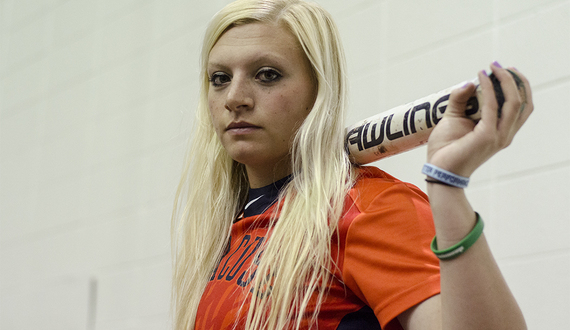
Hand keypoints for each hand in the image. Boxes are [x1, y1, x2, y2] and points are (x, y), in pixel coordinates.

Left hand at [427, 63, 532, 177]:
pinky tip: (480, 77)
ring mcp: (498, 136)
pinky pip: (491, 106)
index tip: (505, 70)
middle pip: (522, 102)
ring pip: (513, 102)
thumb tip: (469, 82)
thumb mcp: (453, 118)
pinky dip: (488, 89)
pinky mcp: (487, 136)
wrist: (439, 170)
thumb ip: (460, 100)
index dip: (518, 86)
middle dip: (515, 80)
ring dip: (505, 81)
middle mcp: (504, 134)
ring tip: (493, 67)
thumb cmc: (446, 148)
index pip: (521, 106)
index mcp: (501, 131)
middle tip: (500, 65)